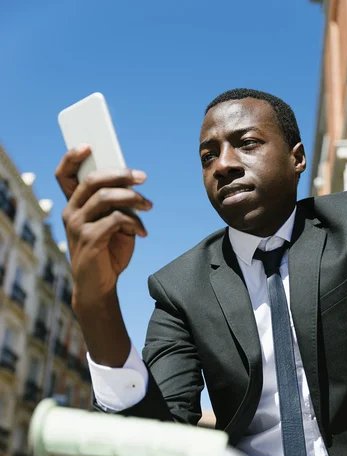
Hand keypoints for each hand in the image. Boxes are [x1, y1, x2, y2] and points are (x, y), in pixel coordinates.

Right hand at [56, 145, 151, 310]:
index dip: (72, 157)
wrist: (99, 286)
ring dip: (133, 198)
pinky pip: (115, 219)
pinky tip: (143, 232)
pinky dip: (134, 222)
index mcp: (73, 205)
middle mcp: (70, 212)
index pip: (64, 174)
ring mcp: (77, 226)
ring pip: (105, 197)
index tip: (89, 145)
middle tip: (142, 178)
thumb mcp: (112, 225)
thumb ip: (116, 206)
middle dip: (120, 174)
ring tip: (149, 206)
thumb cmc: (107, 252)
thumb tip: (133, 187)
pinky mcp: (89, 240)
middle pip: (92, 180)